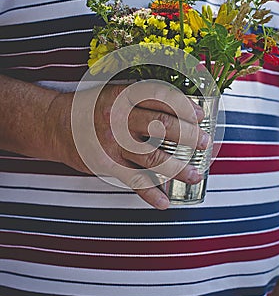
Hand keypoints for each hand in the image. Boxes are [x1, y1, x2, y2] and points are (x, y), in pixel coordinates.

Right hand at [46, 82, 209, 208]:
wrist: (55, 124)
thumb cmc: (91, 108)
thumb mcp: (114, 93)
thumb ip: (141, 100)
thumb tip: (179, 110)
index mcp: (123, 96)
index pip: (160, 96)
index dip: (183, 104)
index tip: (200, 114)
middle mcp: (118, 117)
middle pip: (161, 125)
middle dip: (188, 134)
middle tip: (205, 142)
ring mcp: (112, 143)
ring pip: (152, 156)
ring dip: (178, 168)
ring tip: (195, 174)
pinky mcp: (105, 164)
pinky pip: (133, 181)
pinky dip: (150, 194)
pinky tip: (165, 202)